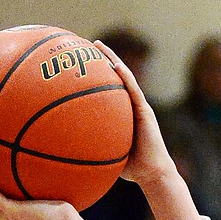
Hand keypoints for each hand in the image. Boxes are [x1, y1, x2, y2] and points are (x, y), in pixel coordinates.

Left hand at [94, 40, 175, 188]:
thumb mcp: (107, 154)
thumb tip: (67, 150)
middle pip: (116, 77)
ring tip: (97, 45)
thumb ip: (93, 146)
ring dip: (112, 59)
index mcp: (124, 114)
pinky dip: (125, 77)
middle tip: (87, 45)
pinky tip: (115, 65)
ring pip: (125, 77)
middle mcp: (132, 106)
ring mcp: (140, 107)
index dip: (97, 74)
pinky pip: (134, 90)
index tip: (82, 62)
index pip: (108, 89)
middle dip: (102, 59)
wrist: (153, 174)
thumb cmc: (132, 169)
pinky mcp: (145, 112)